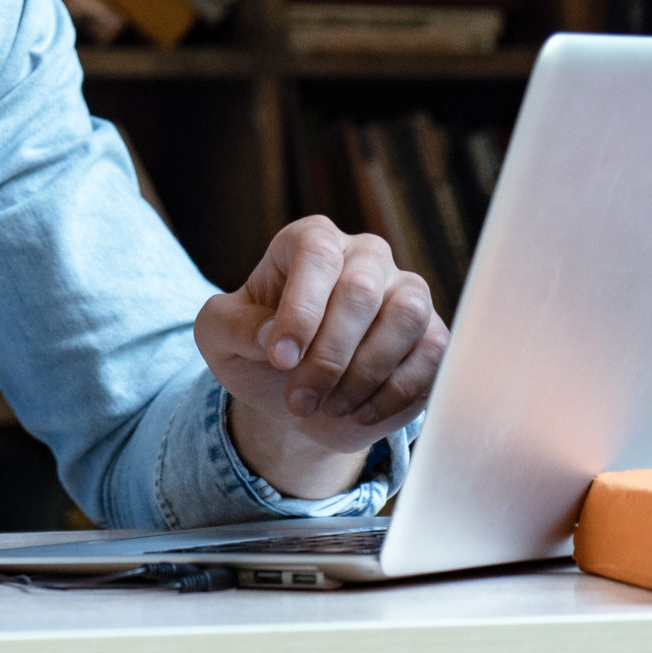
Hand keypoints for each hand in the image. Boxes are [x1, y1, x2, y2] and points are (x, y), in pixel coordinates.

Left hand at [194, 217, 445, 498]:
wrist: (300, 399)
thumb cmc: (259, 352)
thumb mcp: (219, 336)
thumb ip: (234, 325)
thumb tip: (272, 335)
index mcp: (311, 241)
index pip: (316, 255)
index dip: (300, 309)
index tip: (280, 359)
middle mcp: (364, 256)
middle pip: (361, 290)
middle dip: (327, 356)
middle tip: (299, 400)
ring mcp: (405, 292)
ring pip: (406, 317)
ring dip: (364, 374)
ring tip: (329, 406)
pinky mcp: (432, 334)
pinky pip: (432, 354)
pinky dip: (394, 392)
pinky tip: (358, 411)